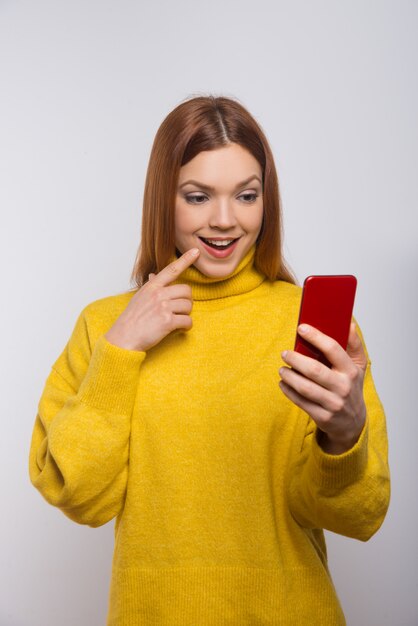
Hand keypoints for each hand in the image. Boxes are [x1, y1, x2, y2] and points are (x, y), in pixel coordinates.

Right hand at [104, 248, 199, 351]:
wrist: (123, 338)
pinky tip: (180, 329)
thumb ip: (150, 286)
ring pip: (188, 306)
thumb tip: (154, 275)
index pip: (171, 270)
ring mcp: (163, 307)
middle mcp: (158, 294)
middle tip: (179, 310)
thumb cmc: (131, 319)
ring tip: (176, 320)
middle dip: (187, 301)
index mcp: (152, 287)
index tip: (195, 251)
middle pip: (187, 291)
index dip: (185, 260)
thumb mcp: (139, 298)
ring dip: (186, 314)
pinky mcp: (167, 321)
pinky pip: (187, 321)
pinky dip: (187, 326)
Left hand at [278, 322, 367, 453]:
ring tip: (282, 369)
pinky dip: (288, 391)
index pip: (333, 349)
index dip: (316, 336)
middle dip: (296, 359)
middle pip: (314, 370)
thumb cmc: (351, 387)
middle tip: (285, 353)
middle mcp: (343, 387)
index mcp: (351, 371)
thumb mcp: (358, 366)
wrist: (353, 422)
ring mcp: (333, 403)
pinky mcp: (323, 417)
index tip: (301, 328)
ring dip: (289, 376)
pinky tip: (283, 383)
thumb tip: (348, 323)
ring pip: (305, 387)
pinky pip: (301, 402)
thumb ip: (354, 344)